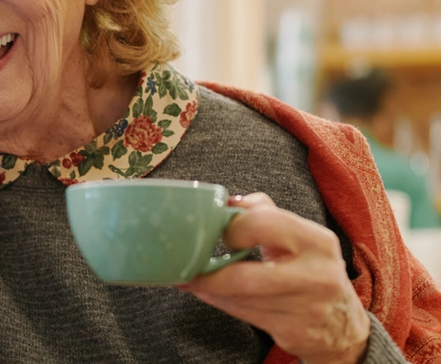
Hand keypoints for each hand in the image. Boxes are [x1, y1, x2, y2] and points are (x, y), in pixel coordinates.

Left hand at [179, 193, 369, 363]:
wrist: (343, 325)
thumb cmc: (312, 270)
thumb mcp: (301, 238)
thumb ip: (265, 213)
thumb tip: (228, 202)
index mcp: (318, 242)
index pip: (261, 223)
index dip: (232, 227)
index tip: (221, 232)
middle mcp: (316, 275)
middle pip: (241, 274)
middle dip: (208, 271)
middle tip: (190, 263)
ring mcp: (305, 307)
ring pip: (237, 297)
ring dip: (207, 286)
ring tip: (190, 277)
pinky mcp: (292, 331)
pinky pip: (242, 314)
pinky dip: (219, 301)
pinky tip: (207, 292)